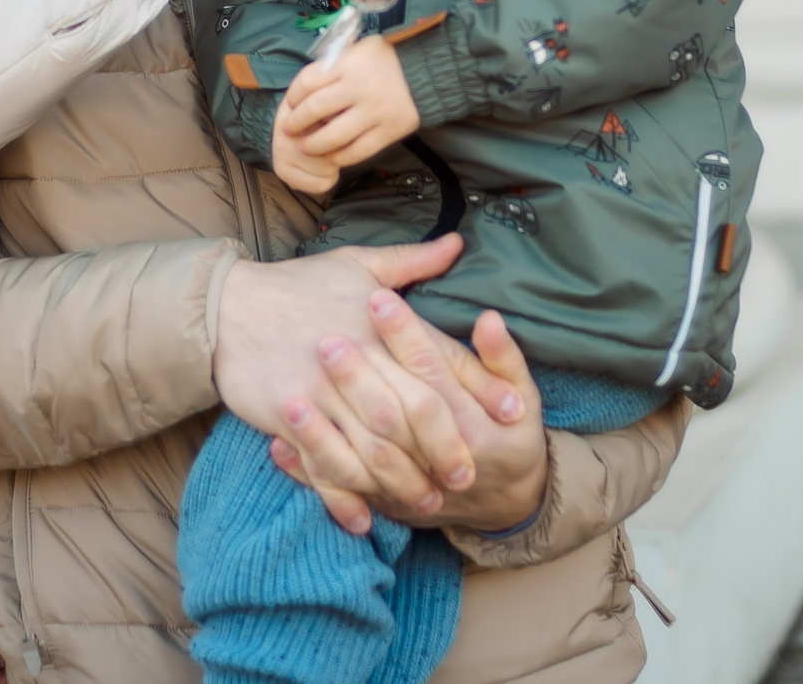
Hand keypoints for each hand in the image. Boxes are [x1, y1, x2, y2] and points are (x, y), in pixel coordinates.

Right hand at [212, 237, 477, 514]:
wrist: (225, 306)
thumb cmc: (296, 285)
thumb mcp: (356, 263)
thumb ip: (412, 262)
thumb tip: (458, 243)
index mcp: (378, 323)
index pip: (440, 359)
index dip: (480, 388)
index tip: (513, 415)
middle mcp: (357, 359)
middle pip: (413, 413)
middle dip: (445, 448)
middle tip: (470, 477)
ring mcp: (322, 392)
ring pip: (373, 447)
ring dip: (402, 481)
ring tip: (425, 504)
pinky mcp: (289, 418)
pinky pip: (323, 465)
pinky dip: (343, 496)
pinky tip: (362, 518)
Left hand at [267, 297, 549, 534]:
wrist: (507, 500)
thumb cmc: (511, 435)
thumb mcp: (524, 396)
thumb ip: (503, 356)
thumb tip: (488, 317)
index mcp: (473, 423)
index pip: (435, 371)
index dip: (406, 335)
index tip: (376, 299)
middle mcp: (438, 458)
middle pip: (393, 413)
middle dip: (358, 376)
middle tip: (325, 338)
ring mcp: (408, 485)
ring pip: (362, 460)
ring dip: (324, 431)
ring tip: (293, 395)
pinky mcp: (386, 502)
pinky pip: (343, 491)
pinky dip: (309, 472)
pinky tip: (277, 446)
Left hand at [271, 37, 419, 193]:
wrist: (426, 70)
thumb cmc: (385, 59)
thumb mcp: (357, 50)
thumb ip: (333, 66)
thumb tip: (304, 89)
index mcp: (348, 64)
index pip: (307, 82)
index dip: (293, 97)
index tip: (290, 105)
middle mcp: (359, 87)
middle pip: (315, 110)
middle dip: (297, 124)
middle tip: (289, 131)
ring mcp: (375, 111)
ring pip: (334, 136)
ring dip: (314, 145)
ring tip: (306, 148)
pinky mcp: (389, 130)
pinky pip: (358, 151)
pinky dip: (341, 157)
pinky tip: (332, 157)